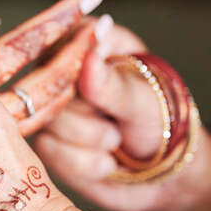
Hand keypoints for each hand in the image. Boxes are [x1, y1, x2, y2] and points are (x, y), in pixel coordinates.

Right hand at [32, 15, 192, 210]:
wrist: (163, 168)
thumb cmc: (160, 121)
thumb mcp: (144, 101)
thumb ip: (114, 84)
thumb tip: (89, 59)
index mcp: (92, 42)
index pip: (64, 44)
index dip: (77, 72)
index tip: (97, 94)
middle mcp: (64, 70)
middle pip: (50, 87)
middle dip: (87, 116)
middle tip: (116, 123)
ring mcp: (52, 106)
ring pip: (47, 122)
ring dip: (90, 141)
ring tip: (115, 141)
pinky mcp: (47, 139)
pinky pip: (48, 150)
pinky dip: (83, 163)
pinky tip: (103, 160)